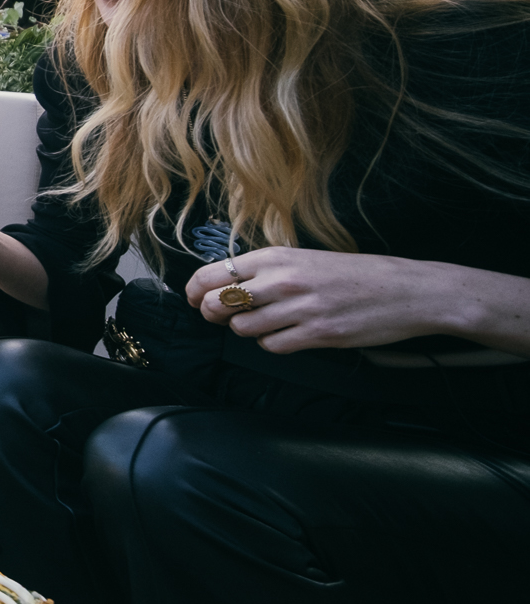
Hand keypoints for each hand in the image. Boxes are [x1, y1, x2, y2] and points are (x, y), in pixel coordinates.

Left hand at [184, 247, 465, 355]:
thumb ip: (268, 270)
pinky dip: (273, 344)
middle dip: (213, 314)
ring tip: (265, 323)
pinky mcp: (318, 334)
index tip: (194, 299)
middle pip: (218, 304)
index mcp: (277, 257)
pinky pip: (273, 346)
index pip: (212, 274)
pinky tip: (287, 335)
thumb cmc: (355, 274)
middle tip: (222, 317)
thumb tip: (226, 285)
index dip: (195, 291)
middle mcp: (283, 280)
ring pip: (242, 328)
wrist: (409, 290)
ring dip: (246, 330)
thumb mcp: (306, 259)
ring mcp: (300, 309)